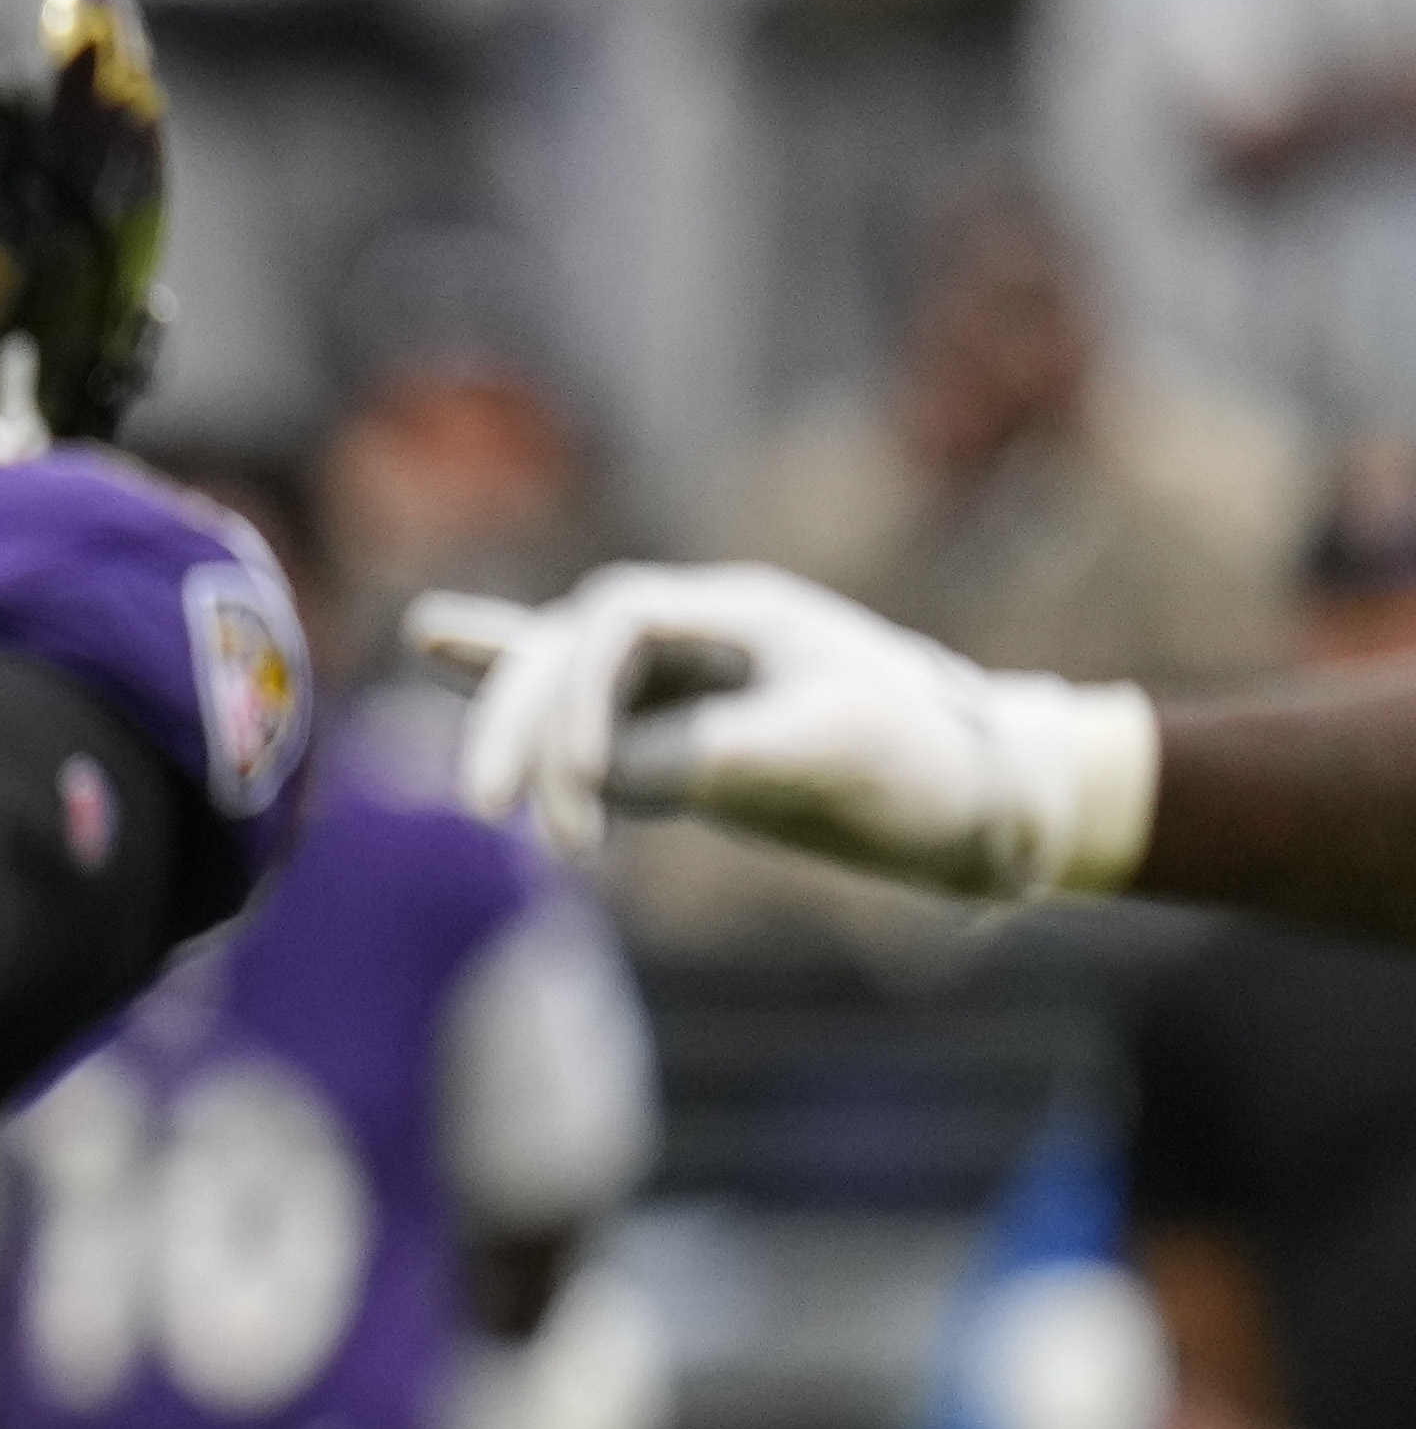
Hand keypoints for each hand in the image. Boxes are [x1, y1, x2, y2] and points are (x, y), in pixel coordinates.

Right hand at [422, 562, 1155, 900]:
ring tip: (485, 806)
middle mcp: (700, 635)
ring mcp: (686, 682)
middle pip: (570, 649)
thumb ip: (708, 755)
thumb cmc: (928, 766)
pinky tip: (441, 647)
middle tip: (485, 811)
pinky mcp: (681, 734)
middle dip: (517, 722)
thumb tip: (599, 777)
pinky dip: (519, 703)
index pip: (616, 624)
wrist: (987, 799)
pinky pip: (583, 715)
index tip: (585, 787)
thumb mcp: (830, 757)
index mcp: (741, 617)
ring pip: (564, 682)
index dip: (577, 696)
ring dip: (519, 738)